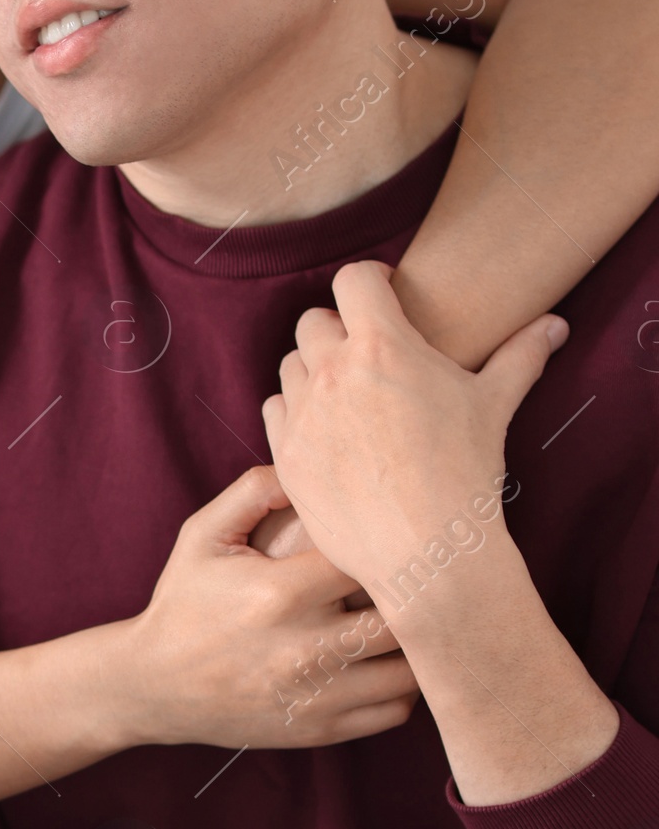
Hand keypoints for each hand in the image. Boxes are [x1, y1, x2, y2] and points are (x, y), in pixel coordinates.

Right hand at [127, 463, 415, 747]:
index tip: (393, 536)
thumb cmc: (183, 602)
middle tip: (416, 578)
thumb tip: (309, 464)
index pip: (373, 560)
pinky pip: (395, 710)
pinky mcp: (320, 729)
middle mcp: (305, 648)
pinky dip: (403, 687)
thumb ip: (254, 490)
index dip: (391, 544)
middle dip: (416, 594)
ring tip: (408, 621)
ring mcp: (316, 695)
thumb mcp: (202, 535)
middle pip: (406, 616)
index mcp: (280, 593)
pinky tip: (385, 663)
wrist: (152, 686)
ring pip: (410, 670)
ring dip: (416, 643)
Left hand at [261, 261, 565, 633]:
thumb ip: (521, 356)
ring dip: (313, 372)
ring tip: (344, 397)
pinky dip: (293, 412)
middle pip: (314, 322)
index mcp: (382, 346)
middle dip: (338, 331)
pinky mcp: (284, 453)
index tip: (382, 296)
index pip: (354, 279)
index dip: (369, 282)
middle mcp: (332, 372)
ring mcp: (303, 413)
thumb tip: (555, 326)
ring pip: (290, 366)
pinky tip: (322, 429)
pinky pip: (274, 410)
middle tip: (364, 356)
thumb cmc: (465, 474)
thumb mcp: (494, 407)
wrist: (426, 549)